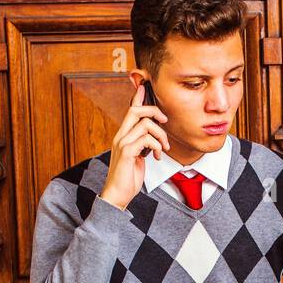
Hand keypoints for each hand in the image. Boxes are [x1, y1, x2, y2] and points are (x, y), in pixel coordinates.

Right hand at [99, 83, 169, 209]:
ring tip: (164, 149)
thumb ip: (143, 145)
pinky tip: (158, 157)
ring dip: (161, 136)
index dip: (138, 98)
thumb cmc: (128, 178)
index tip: (144, 87)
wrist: (117, 195)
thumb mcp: (138, 157)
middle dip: (154, 112)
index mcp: (123, 136)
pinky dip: (157, 147)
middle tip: (164, 122)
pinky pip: (146, 140)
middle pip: (136, 111)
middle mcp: (121, 136)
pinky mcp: (126, 153)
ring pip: (145, 124)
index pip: (130, 111)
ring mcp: (122, 144)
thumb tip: (154, 138)